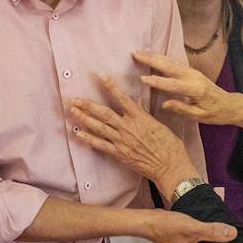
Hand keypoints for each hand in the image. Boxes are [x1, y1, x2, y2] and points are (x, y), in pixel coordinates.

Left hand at [69, 74, 196, 192]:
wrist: (169, 166)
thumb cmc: (169, 146)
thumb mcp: (158, 125)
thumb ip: (144, 113)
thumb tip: (136, 101)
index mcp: (140, 117)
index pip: (122, 98)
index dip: (111, 86)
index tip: (101, 76)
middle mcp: (128, 127)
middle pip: (104, 113)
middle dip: (88, 105)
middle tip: (75, 99)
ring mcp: (122, 141)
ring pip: (99, 127)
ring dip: (84, 119)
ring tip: (72, 111)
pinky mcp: (119, 154)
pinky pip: (100, 145)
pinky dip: (88, 139)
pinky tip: (78, 133)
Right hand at [133, 50, 242, 125]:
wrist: (230, 104)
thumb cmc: (215, 113)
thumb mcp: (200, 116)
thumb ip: (182, 109)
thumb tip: (164, 104)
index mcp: (195, 89)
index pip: (173, 84)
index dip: (157, 81)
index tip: (142, 78)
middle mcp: (193, 77)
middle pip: (169, 66)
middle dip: (151, 60)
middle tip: (135, 54)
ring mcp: (192, 72)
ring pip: (171, 61)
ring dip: (155, 56)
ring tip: (139, 52)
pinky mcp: (192, 71)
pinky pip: (175, 62)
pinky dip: (162, 57)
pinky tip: (153, 55)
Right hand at [141, 208, 235, 242]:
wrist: (149, 221)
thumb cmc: (166, 227)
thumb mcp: (193, 228)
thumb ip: (212, 231)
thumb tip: (233, 234)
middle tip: (237, 241)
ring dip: (215, 241)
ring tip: (228, 234)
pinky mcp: (186, 242)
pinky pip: (202, 241)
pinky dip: (208, 235)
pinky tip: (212, 228)